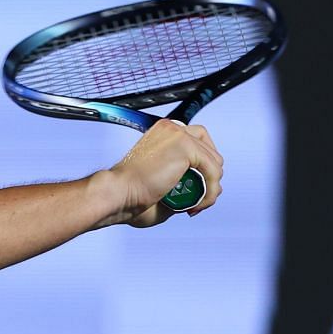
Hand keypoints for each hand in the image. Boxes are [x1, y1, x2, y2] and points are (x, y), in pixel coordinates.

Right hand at [104, 120, 224, 227]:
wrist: (117, 194)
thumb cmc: (130, 197)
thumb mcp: (162, 183)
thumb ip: (184, 182)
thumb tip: (212, 189)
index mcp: (163, 132)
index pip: (197, 142)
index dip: (202, 165)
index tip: (195, 188)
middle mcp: (171, 128)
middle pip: (210, 149)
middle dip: (210, 175)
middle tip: (199, 199)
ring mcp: (179, 134)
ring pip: (215, 162)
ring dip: (211, 188)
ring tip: (195, 205)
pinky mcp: (186, 146)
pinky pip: (213, 171)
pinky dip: (211, 191)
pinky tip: (198, 205)